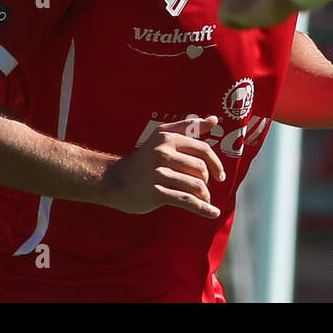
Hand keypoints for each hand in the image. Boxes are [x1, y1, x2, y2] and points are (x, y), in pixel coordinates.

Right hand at [100, 116, 226, 218]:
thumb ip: (188, 127)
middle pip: (201, 168)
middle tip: (204, 189)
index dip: (216, 163)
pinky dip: (203, 208)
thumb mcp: (161, 136)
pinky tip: (213, 213)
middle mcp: (163, 153)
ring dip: (205, 196)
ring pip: (196, 185)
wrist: (113, 181)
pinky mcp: (156, 193)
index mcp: (168, 138)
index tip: (220, 175)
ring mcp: (159, 173)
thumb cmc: (143, 159)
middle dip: (206, 181)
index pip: (203, 149)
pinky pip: (187, 201)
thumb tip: (214, 119)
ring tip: (204, 200)